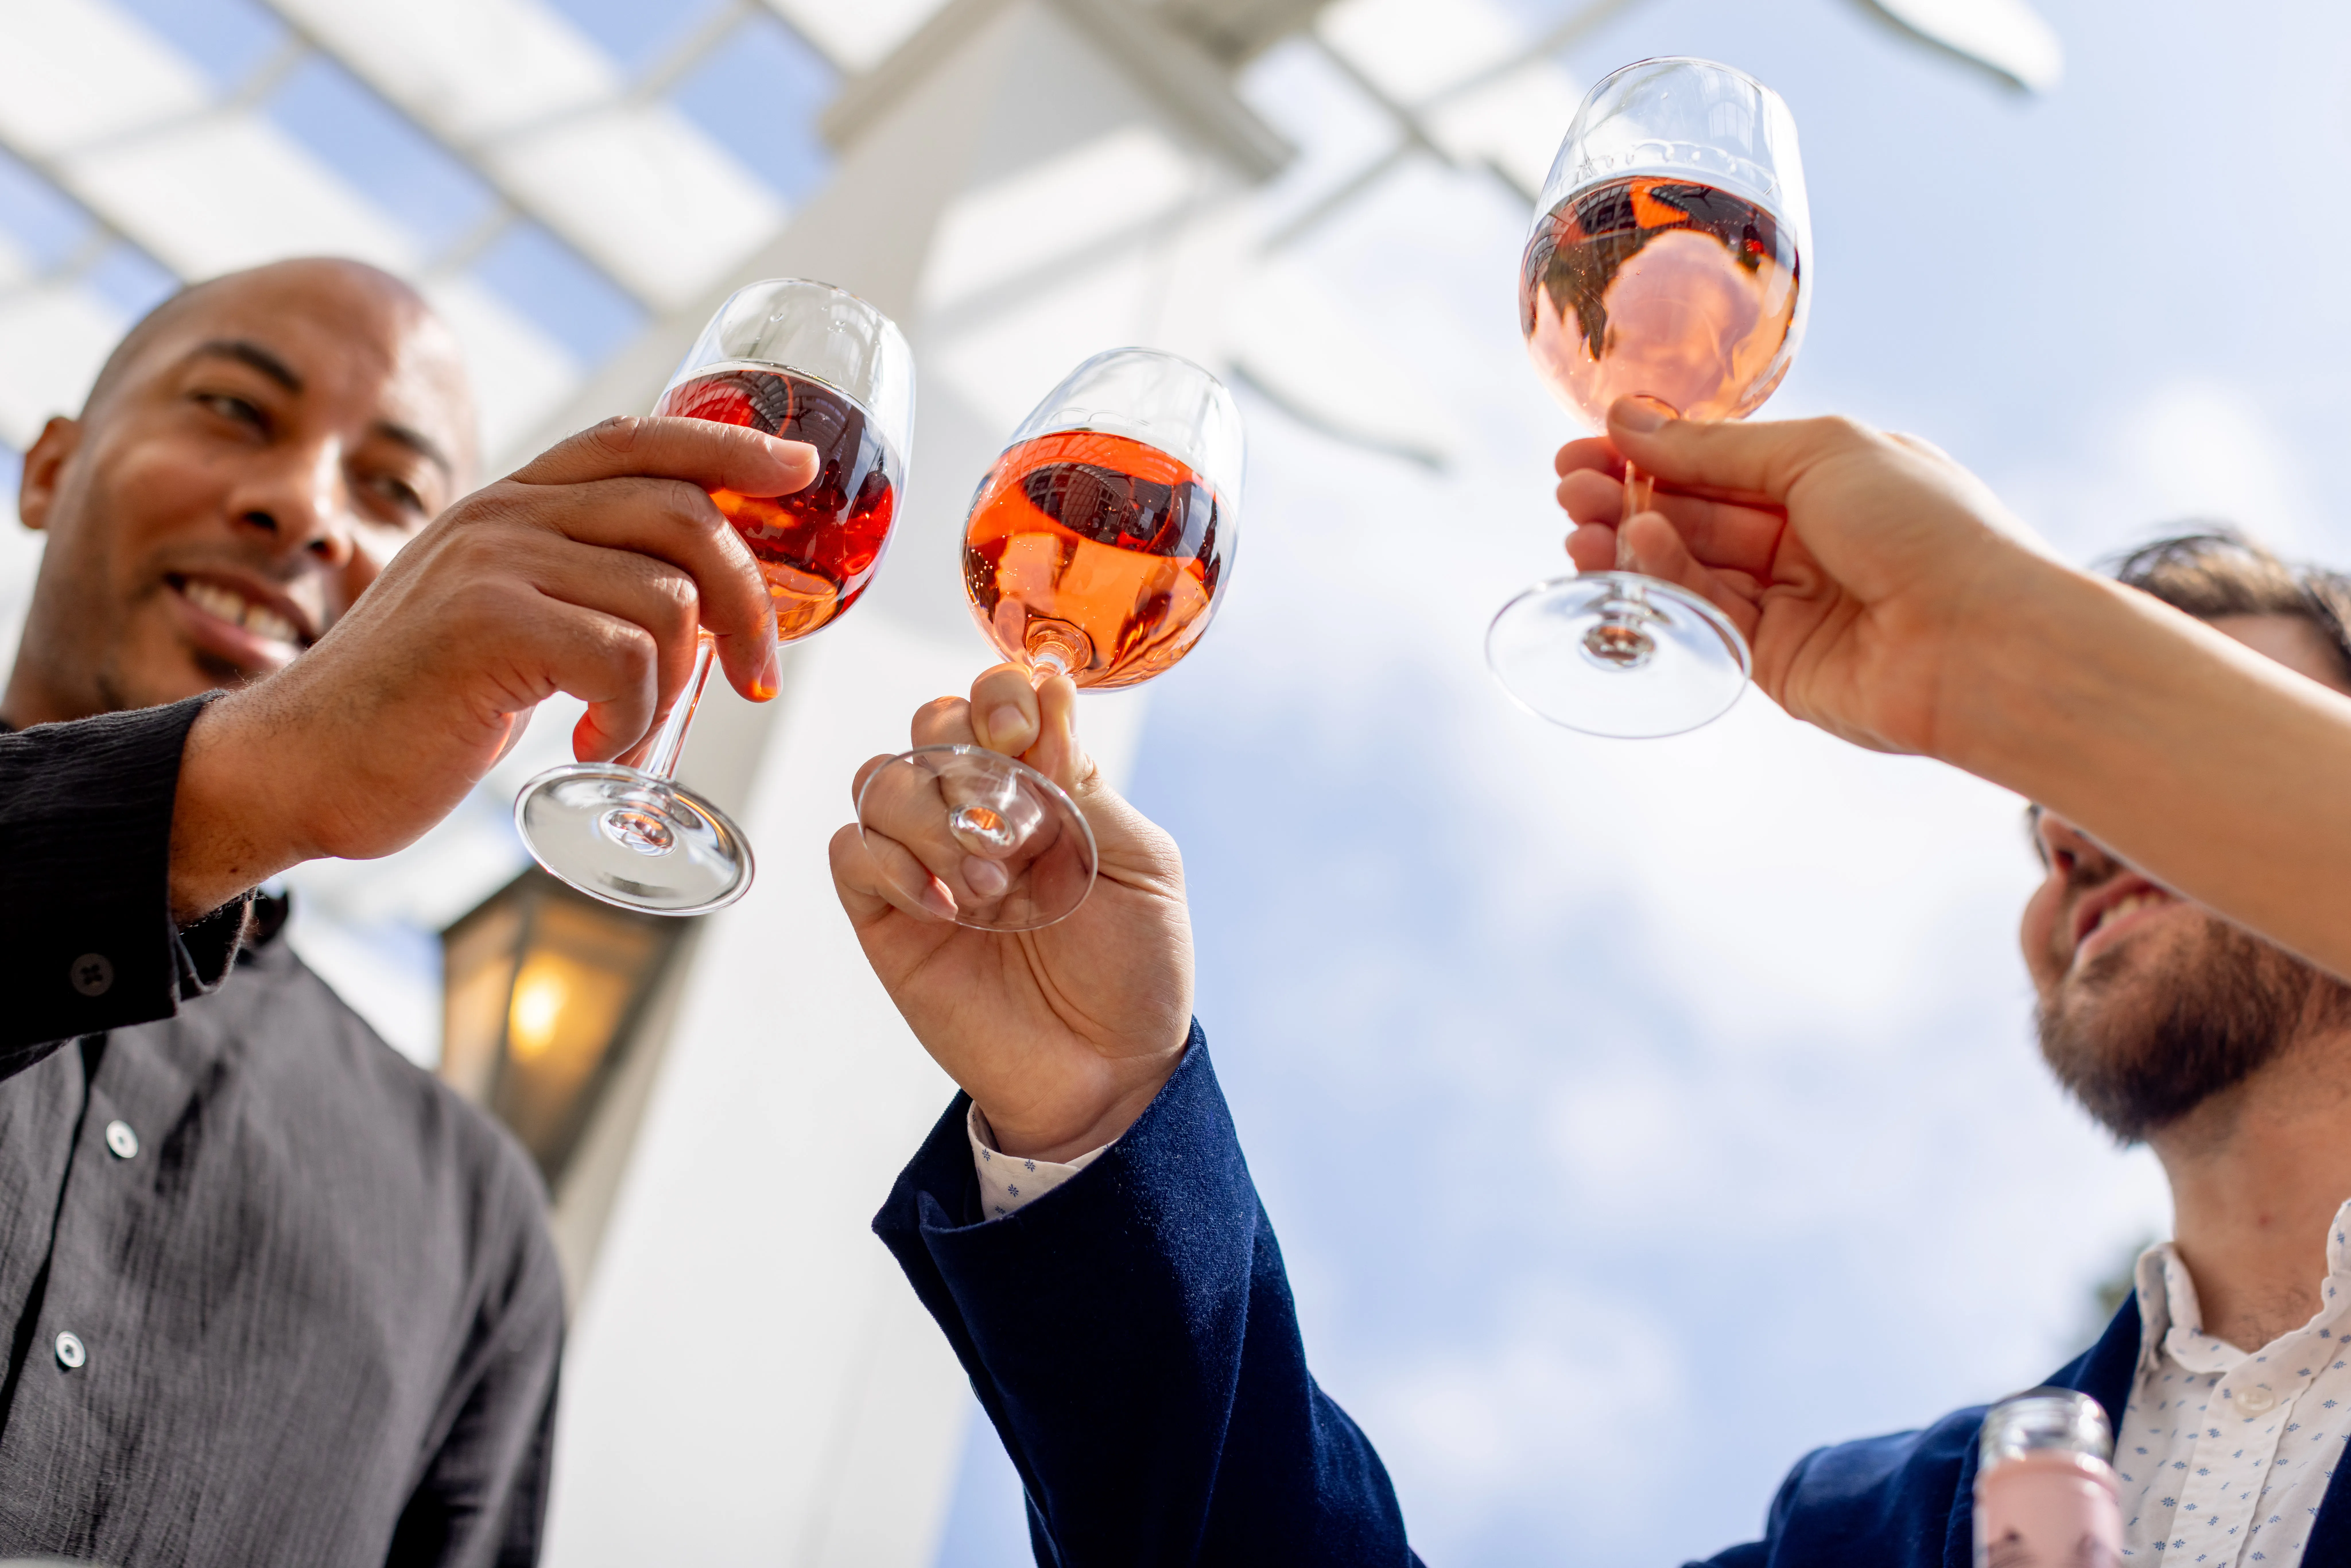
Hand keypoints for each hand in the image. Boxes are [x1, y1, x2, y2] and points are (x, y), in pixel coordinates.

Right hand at [169, 415, 815, 916]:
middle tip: (754, 679)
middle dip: (748, 602)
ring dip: (677, 683)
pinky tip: (593, 742)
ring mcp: (494, 564)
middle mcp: (505, 514)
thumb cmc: (415, 707)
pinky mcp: (487, 625)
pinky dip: (631, 717)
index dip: (731, 445)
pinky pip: (624, 659)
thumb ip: (575, 590)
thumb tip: (690, 605)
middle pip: (685, 517)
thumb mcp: (504, 621)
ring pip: (666, 599)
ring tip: (628, 728)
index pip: (641, 439)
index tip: (799, 468)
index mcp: (512, 502)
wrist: (301, 762)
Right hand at [830, 666, 1193, 1161]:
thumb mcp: (1141, 867)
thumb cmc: (1135, 968)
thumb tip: (1049, 693)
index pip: (1000, 697)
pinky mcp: (887, 915)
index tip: (1024, 732)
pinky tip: (946, 911)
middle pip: (930, 722)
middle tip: (1010, 822)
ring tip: (990, 888)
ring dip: (933, 820)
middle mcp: (979, 810)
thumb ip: (1088, 784)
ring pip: (882, 779)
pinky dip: (893, 867)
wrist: (1107, 1073)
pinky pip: (852, 852)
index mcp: (1046, 784)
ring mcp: (927, 860)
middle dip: (961, 748)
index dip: (1002, 693)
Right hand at [1554, 399, 2059, 757]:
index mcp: (1828, 477)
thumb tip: (1630, 422)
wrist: (1981, 640)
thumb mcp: (1819, 453)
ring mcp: (1788, 602)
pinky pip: (1703, 616)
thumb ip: (1717, 448)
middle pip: (1694, 514)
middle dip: (1627, 497)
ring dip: (1631, 541)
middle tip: (1568, 487)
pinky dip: (1666, 581)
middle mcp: (1805, 538)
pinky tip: (1635, 548)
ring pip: (1689, 567)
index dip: (1652, 452)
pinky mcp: (1772, 661)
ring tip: (1584, 524)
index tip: (1588, 446)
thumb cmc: (1927, 528)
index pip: (1718, 461)